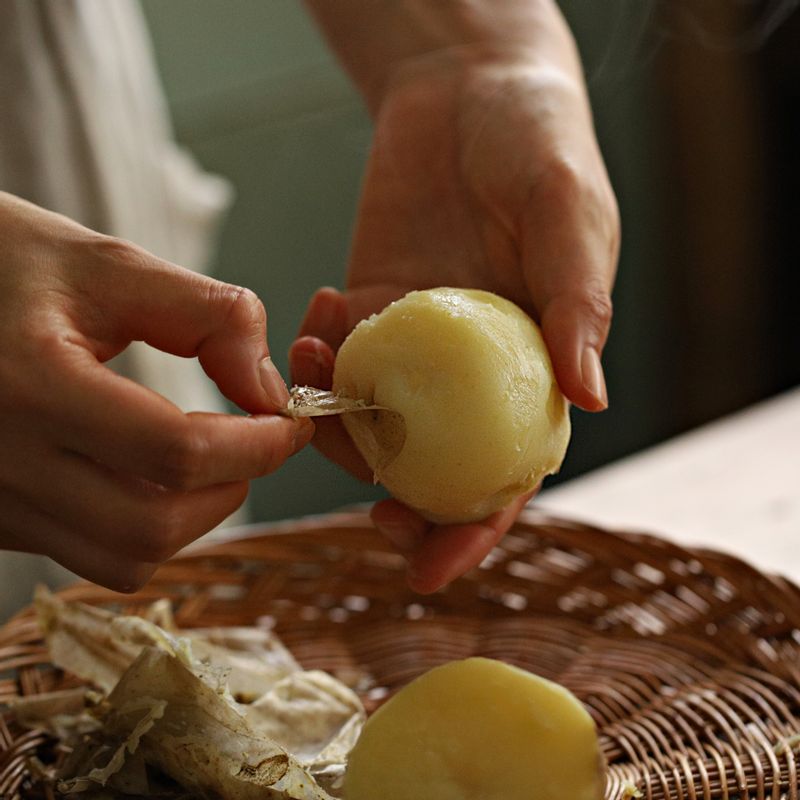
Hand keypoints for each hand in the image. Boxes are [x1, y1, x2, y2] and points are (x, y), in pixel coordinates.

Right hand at [0, 193, 312, 590]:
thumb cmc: (1, 262)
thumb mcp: (105, 264)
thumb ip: (207, 316)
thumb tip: (269, 388)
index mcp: (26, 383)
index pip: (173, 453)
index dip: (255, 445)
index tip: (289, 422)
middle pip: (151, 527)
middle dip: (231, 488)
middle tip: (256, 441)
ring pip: (124, 557)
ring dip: (191, 516)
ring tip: (210, 458)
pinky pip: (87, 552)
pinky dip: (144, 525)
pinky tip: (151, 472)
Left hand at [291, 52, 618, 591]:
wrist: (467, 90)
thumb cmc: (538, 146)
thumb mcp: (570, 216)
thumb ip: (578, 306)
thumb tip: (588, 401)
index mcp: (530, 367)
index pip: (506, 471)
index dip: (472, 530)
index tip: (427, 569)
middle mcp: (470, 372)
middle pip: (432, 467)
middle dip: (396, 506)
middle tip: (362, 513)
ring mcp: (415, 345)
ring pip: (372, 420)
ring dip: (336, 421)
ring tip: (314, 369)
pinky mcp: (368, 306)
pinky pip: (336, 356)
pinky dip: (316, 354)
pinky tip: (317, 312)